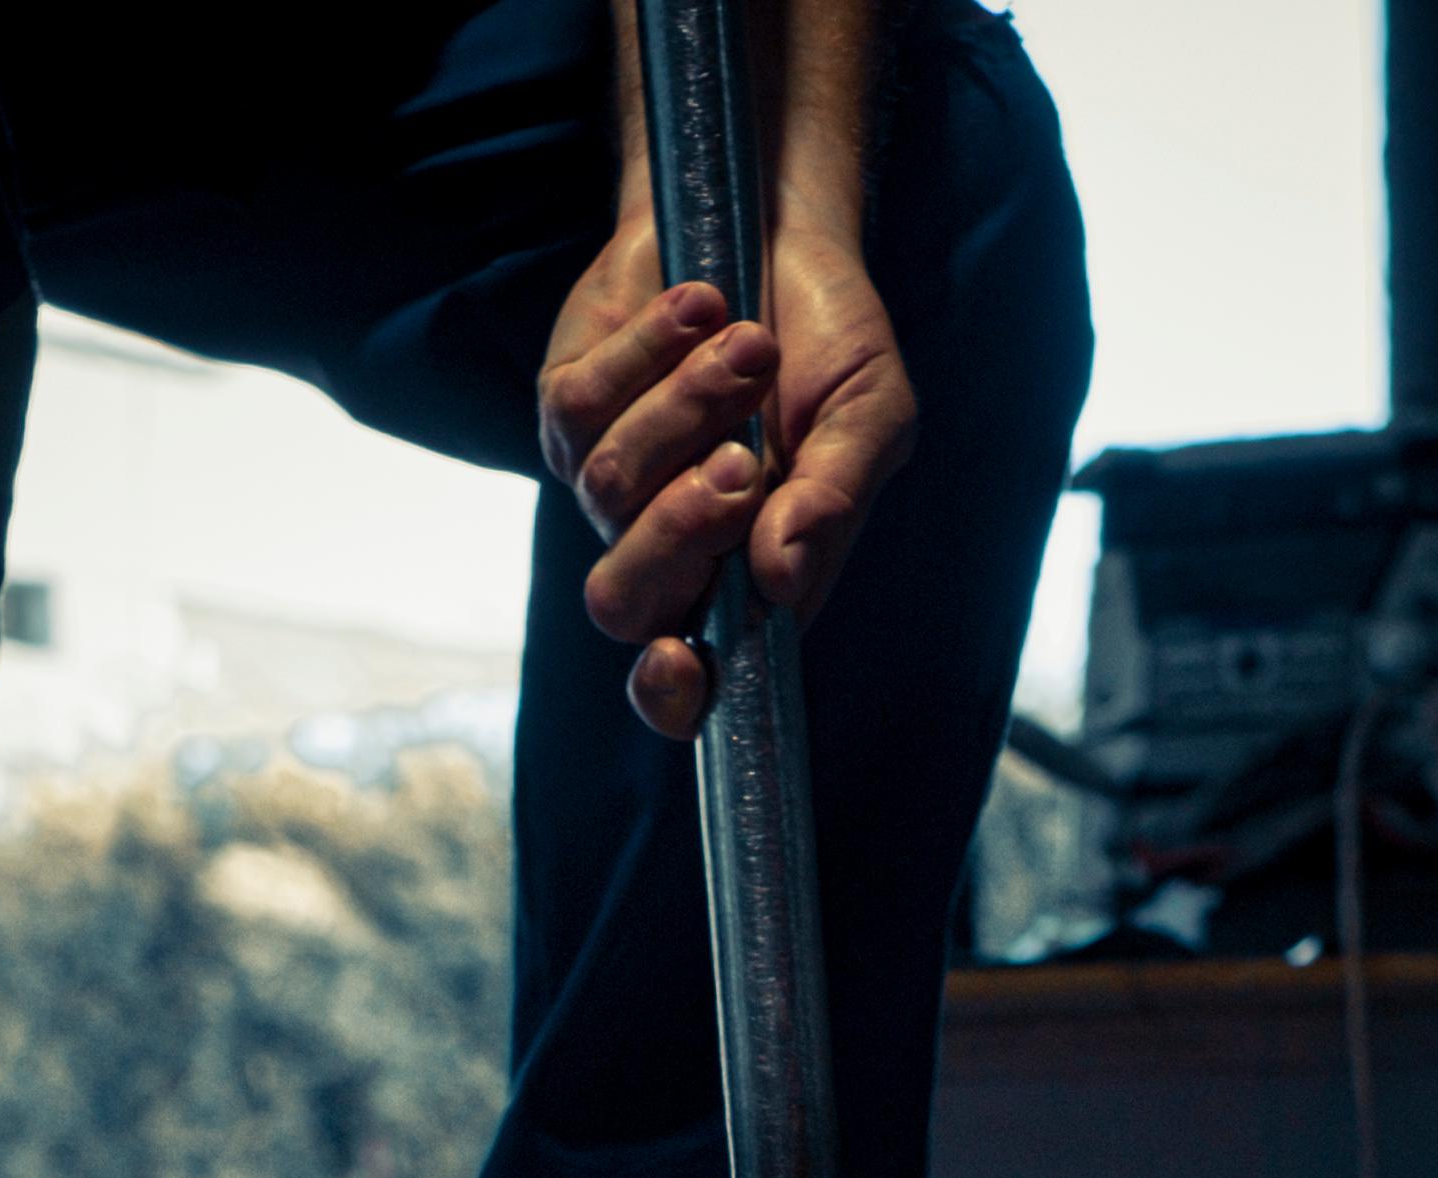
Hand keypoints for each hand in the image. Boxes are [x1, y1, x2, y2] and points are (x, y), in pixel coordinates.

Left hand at [540, 222, 916, 740]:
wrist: (774, 223)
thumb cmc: (830, 342)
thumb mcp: (868, 417)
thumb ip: (835, 500)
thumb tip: (782, 577)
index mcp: (742, 586)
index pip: (684, 683)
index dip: (671, 693)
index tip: (681, 662)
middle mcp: (666, 551)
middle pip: (622, 604)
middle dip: (680, 534)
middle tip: (742, 464)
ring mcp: (608, 482)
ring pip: (611, 488)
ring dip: (690, 408)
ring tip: (750, 346)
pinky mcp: (569, 404)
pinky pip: (586, 404)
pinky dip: (654, 348)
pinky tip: (703, 308)